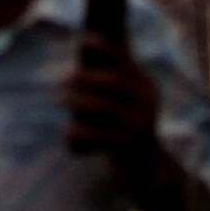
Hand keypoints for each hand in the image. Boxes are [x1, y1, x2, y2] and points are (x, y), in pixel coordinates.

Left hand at [64, 18, 194, 210]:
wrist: (150, 170)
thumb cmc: (128, 128)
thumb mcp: (126, 102)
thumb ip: (110, 81)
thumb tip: (83, 45)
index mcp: (145, 85)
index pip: (125, 60)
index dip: (105, 48)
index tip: (83, 40)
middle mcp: (146, 102)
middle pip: (114, 81)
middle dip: (86, 76)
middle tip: (63, 78)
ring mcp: (138, 125)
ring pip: (104, 106)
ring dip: (78, 100)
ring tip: (58, 98)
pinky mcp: (128, 146)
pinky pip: (98, 135)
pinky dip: (78, 131)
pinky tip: (64, 129)